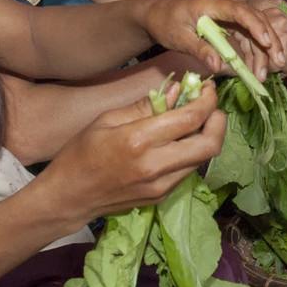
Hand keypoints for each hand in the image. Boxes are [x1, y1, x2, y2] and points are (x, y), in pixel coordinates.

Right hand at [41, 84, 225, 221]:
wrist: (68, 198)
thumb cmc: (80, 153)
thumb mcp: (107, 119)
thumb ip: (146, 106)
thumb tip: (178, 90)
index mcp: (138, 141)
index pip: (191, 119)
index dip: (207, 101)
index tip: (208, 89)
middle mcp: (155, 166)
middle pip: (210, 145)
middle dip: (219, 121)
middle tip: (211, 108)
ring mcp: (161, 186)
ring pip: (203, 159)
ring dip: (206, 137)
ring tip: (195, 122)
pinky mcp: (161, 197)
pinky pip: (187, 171)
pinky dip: (191, 153)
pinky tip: (179, 142)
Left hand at [142, 0, 286, 78]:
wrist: (156, 14)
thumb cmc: (165, 23)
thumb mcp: (178, 38)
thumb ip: (199, 49)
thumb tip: (219, 66)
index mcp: (212, 2)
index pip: (240, 11)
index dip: (257, 26)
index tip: (268, 43)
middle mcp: (225, 2)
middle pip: (255, 18)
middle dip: (270, 40)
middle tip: (280, 62)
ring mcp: (228, 11)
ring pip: (254, 28)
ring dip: (264, 49)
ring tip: (270, 71)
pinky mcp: (229, 21)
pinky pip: (246, 34)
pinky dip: (254, 50)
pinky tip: (258, 68)